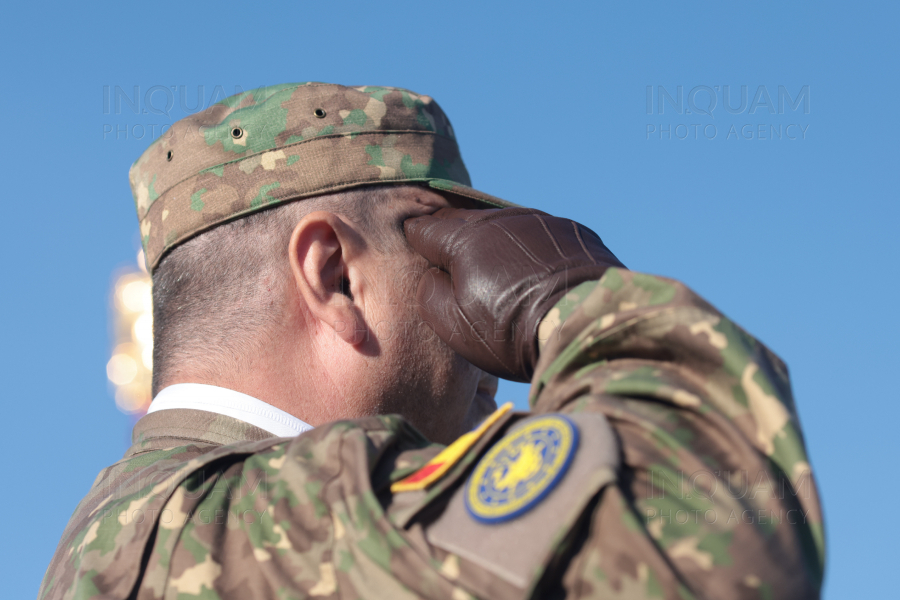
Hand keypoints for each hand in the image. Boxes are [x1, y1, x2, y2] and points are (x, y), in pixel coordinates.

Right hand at [403, 207, 624, 381]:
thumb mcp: (454, 325)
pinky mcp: (574, 231)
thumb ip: (430, 293)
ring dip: (495, 242)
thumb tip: (433, 274)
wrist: (585, 329)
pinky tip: (537, 274)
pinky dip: (531, 248)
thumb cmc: (512, 332)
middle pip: (464, 219)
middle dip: (453, 236)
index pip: (425, 228)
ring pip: (504, 224)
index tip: (419, 253)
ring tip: (498, 271)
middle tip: (453, 262)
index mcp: (466, 238)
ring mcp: (542, 221)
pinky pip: (540, 234)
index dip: (417, 241)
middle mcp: (502, 219)